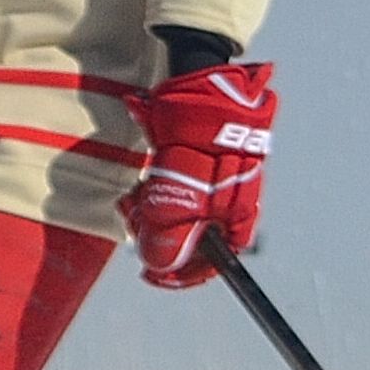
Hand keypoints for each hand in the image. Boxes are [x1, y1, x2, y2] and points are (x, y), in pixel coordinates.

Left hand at [124, 60, 273, 287]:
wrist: (196, 93)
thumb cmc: (195, 149)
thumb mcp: (178, 201)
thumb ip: (168, 238)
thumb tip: (159, 266)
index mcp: (235, 220)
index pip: (213, 263)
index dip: (181, 274)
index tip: (152, 276)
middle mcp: (224, 208)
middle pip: (186, 242)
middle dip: (155, 237)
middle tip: (135, 222)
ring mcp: (206, 188)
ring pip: (171, 219)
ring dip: (147, 216)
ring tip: (134, 200)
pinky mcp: (186, 171)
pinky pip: (164, 197)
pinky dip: (148, 197)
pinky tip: (138, 187)